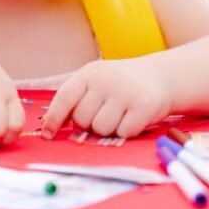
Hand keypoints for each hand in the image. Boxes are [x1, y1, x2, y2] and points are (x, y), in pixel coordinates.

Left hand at [40, 58, 171, 139]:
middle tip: (104, 113)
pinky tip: (133, 117)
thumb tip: (52, 128)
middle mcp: (106, 80)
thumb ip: (76, 99)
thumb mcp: (97, 82)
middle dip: (89, 124)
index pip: (64, 98)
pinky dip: (127, 131)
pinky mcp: (144, 106)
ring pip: (101, 129)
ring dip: (108, 129)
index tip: (48, 135)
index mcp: (90, 73)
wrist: (161, 76)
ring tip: (119, 114)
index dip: (54, 119)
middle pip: (82, 119)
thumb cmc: (121, 84)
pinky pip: (123, 133)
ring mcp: (125, 92)